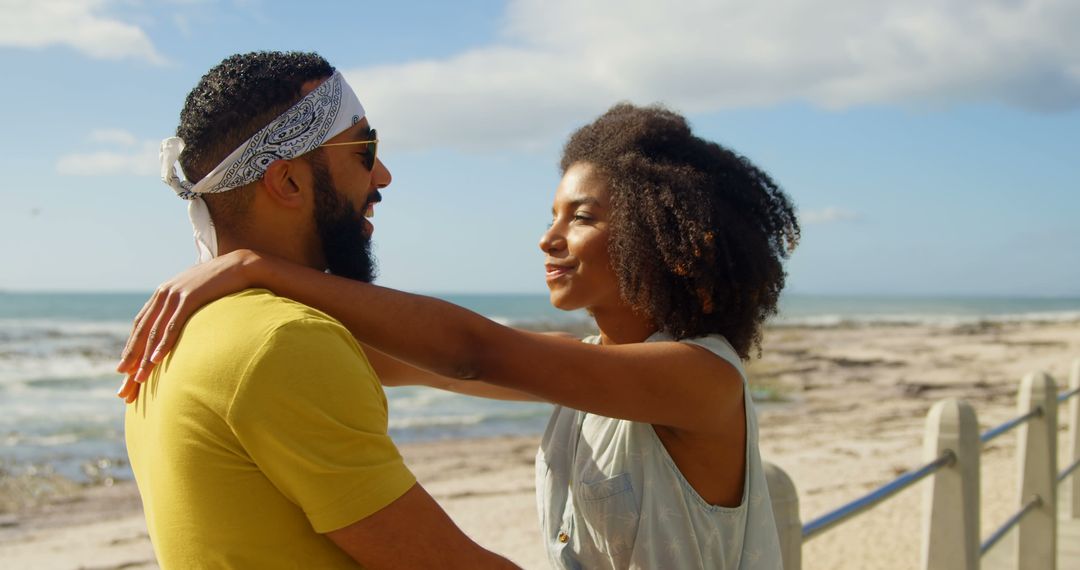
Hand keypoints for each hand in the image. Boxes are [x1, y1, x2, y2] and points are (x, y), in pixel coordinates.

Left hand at [116, 249, 259, 402]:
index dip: (132, 347)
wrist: (240, 265)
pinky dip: (163, 344)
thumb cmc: (222, 282)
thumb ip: (185, 305)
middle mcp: (164, 293)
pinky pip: (172, 325)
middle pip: (142, 331)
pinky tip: (156, 359)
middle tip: (124, 379)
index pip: (141, 325)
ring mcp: (175, 294)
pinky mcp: (189, 297)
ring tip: (139, 378)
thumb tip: (183, 322)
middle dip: (132, 357)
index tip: (125, 369)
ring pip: (154, 331)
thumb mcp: (198, 294)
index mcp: (163, 293)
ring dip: (145, 357)